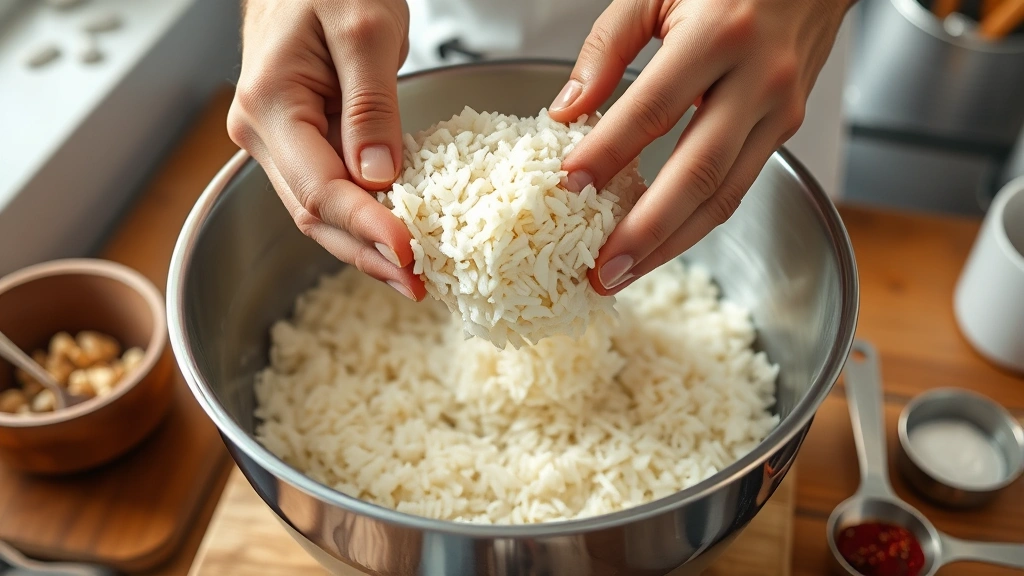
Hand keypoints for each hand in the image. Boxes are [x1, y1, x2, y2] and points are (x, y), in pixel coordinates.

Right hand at [227, 0, 424, 300]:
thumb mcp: (366, 30)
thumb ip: (372, 105)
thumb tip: (380, 177)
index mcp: (269, 104)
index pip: (318, 187)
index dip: (365, 226)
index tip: (408, 252)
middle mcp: (262, 132)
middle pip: (313, 214)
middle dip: (367, 253)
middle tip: (418, 283)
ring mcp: (278, 141)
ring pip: (319, 211)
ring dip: (365, 245)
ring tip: (412, 275)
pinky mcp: (301, 142)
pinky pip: (331, 190)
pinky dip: (364, 218)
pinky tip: (396, 238)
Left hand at [547, 0, 851, 294]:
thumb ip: (607, 47)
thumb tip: (566, 110)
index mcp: (720, 33)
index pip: (653, 107)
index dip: (609, 150)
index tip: (570, 185)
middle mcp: (758, 78)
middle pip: (698, 172)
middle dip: (646, 231)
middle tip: (602, 269)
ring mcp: (779, 110)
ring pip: (724, 195)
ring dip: (671, 244)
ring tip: (623, 273)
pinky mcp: (785, 129)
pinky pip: (737, 187)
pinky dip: (696, 222)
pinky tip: (660, 243)